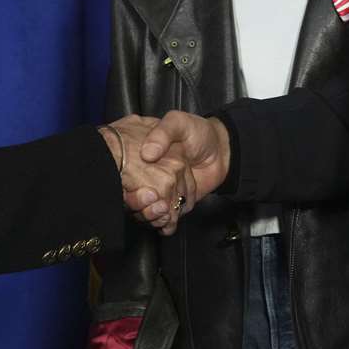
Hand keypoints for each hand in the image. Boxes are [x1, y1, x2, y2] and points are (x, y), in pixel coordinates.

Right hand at [99, 118, 195, 233]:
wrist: (222, 150)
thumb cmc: (198, 132)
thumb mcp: (178, 123)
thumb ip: (163, 133)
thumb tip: (147, 154)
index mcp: (143, 159)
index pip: (126, 178)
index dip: (129, 188)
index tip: (139, 191)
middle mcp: (149, 177)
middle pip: (135, 199)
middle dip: (141, 207)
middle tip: (155, 203)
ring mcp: (162, 191)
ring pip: (148, 212)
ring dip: (152, 218)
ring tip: (164, 214)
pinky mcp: (174, 204)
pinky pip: (165, 219)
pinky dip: (165, 225)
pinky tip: (169, 223)